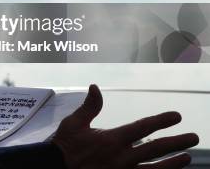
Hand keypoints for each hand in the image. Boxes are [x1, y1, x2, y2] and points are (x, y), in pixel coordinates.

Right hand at [52, 84, 198, 168]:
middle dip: (176, 142)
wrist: (55, 168)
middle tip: (193, 137)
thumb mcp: (74, 123)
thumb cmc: (65, 146)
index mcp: (112, 139)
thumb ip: (90, 106)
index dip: (161, 121)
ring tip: (186, 158)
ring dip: (173, 163)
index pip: (143, 128)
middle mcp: (122, 157)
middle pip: (156, 149)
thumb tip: (95, 86)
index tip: (176, 116)